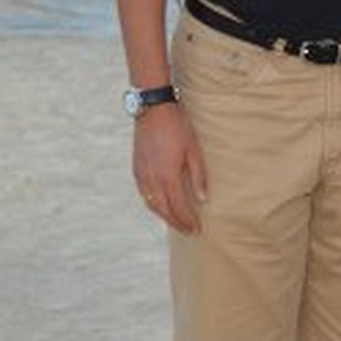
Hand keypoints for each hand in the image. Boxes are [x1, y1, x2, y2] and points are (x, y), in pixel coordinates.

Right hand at [133, 103, 206, 233]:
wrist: (153, 110)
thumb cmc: (177, 127)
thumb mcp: (193, 149)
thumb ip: (198, 175)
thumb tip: (203, 199)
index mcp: (167, 175)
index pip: (178, 207)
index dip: (187, 220)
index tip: (197, 229)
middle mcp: (152, 179)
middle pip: (164, 210)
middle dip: (177, 223)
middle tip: (189, 231)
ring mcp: (142, 175)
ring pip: (152, 205)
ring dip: (165, 216)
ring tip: (177, 222)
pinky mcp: (137, 169)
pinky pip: (145, 195)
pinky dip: (154, 205)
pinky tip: (161, 205)